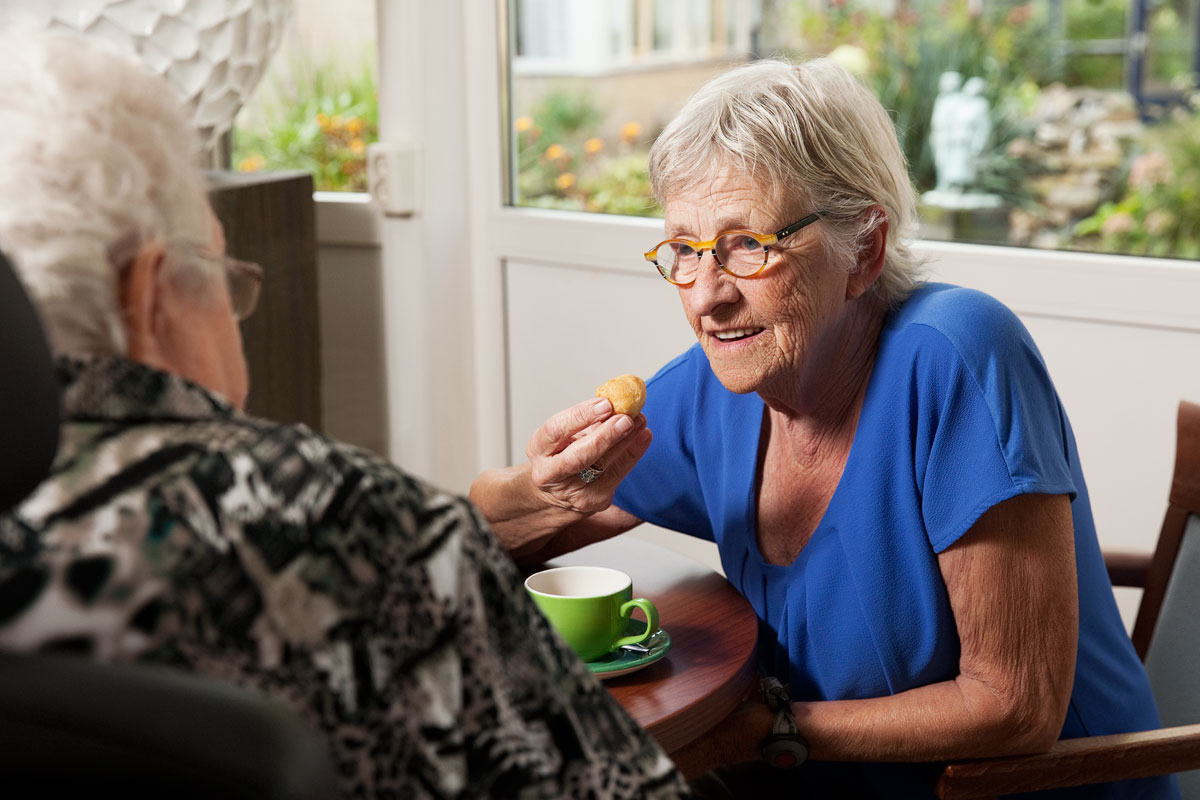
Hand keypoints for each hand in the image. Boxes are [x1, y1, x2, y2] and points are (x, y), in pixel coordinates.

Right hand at [526, 397, 651, 515]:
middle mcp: (549, 474)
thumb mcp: (564, 434)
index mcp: (538, 450)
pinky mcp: (593, 500)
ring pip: (601, 466)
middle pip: (578, 457)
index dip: (581, 416)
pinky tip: (643, 436)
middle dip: (605, 436)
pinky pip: (617, 475)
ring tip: (640, 420)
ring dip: (625, 441)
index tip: (605, 403)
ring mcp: (571, 491)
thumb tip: (616, 399)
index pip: (556, 431)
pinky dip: (633, 453)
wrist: (557, 490)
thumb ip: (585, 419)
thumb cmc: (562, 453)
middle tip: (626, 418)